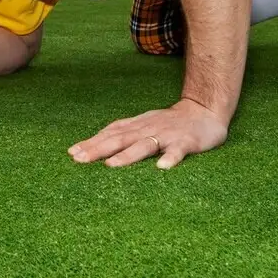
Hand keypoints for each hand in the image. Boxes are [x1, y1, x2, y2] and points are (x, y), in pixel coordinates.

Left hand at [67, 98, 228, 169]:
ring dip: (128, 155)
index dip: (92, 143)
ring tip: (111, 165)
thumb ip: (123, 134)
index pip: (111, 133)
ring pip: (145, 145)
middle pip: (120, 139)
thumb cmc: (169, 122)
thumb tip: (93, 146)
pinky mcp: (186, 142)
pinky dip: (170, 158)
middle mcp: (148, 129)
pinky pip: (178, 151)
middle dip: (99, 149)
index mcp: (137, 126)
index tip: (72, 153)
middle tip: (79, 159)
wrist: (205, 110)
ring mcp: (167, 135)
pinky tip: (162, 168)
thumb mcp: (144, 124)